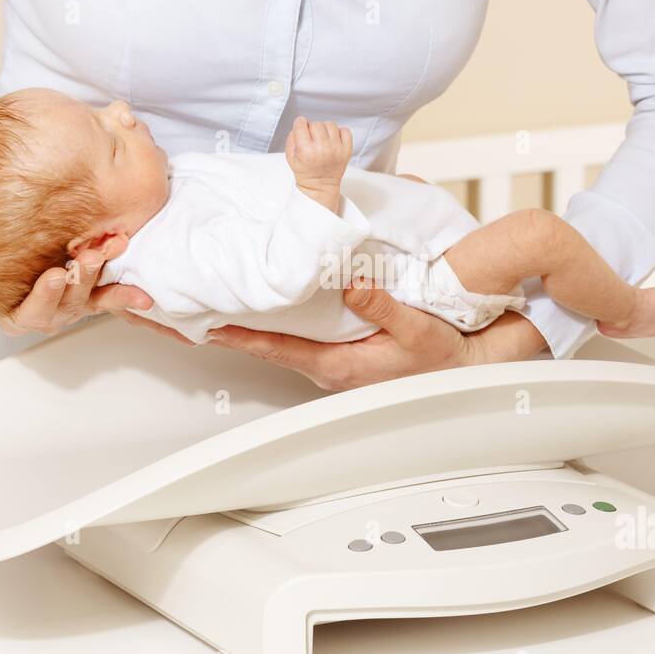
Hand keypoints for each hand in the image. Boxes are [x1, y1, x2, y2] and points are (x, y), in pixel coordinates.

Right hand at [0, 233, 157, 335]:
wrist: (6, 229)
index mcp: (14, 311)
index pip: (27, 313)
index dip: (42, 298)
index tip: (52, 275)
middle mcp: (48, 310)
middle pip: (66, 304)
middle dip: (79, 281)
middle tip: (85, 258)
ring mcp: (74, 299)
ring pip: (92, 293)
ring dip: (103, 274)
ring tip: (110, 250)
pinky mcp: (94, 286)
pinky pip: (112, 294)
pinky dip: (127, 295)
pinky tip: (143, 296)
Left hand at [204, 278, 546, 389]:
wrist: (464, 370)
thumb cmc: (441, 357)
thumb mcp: (415, 330)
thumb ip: (382, 307)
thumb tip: (351, 283)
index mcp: (337, 365)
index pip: (274, 348)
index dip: (235, 335)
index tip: (202, 322)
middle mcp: (326, 367)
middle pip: (265, 345)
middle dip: (229, 328)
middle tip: (190, 309)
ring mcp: (330, 362)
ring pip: (278, 341)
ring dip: (248, 324)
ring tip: (215, 300)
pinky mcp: (339, 354)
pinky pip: (296, 338)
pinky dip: (273, 323)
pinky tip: (261, 305)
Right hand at [284, 116, 351, 210]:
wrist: (320, 186)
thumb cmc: (306, 172)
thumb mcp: (290, 157)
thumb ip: (291, 138)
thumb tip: (299, 125)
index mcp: (305, 151)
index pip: (301, 123)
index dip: (300, 125)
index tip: (301, 128)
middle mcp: (322, 149)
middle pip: (316, 123)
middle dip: (312, 128)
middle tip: (312, 138)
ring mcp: (336, 149)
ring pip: (330, 124)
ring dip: (325, 129)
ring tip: (323, 139)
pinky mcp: (346, 150)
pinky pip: (345, 131)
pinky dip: (340, 133)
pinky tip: (333, 140)